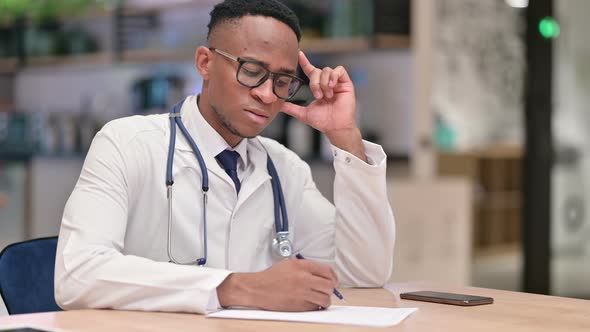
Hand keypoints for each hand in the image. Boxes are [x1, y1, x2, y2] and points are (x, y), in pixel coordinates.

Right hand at [217, 258, 338, 310]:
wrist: (258, 288)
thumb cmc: (272, 277)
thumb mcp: (290, 264)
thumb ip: (307, 267)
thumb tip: (322, 274)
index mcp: (302, 266)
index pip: (327, 271)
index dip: (333, 276)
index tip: (333, 280)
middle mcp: (304, 279)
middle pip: (329, 286)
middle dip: (331, 288)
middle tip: (328, 289)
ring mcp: (302, 293)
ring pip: (325, 299)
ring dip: (325, 299)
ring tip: (321, 298)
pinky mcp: (299, 306)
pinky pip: (315, 307)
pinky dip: (315, 306)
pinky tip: (311, 302)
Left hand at [281, 51, 365, 160]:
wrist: (335, 128)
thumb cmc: (323, 122)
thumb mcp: (303, 114)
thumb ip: (292, 108)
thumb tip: (279, 106)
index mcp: (318, 87)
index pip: (310, 71)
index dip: (304, 62)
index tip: (298, 54)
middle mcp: (327, 83)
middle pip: (317, 71)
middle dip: (314, 83)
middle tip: (318, 96)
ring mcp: (337, 83)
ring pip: (327, 70)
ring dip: (324, 83)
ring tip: (326, 96)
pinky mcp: (346, 83)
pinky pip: (339, 70)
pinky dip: (333, 77)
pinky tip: (332, 87)